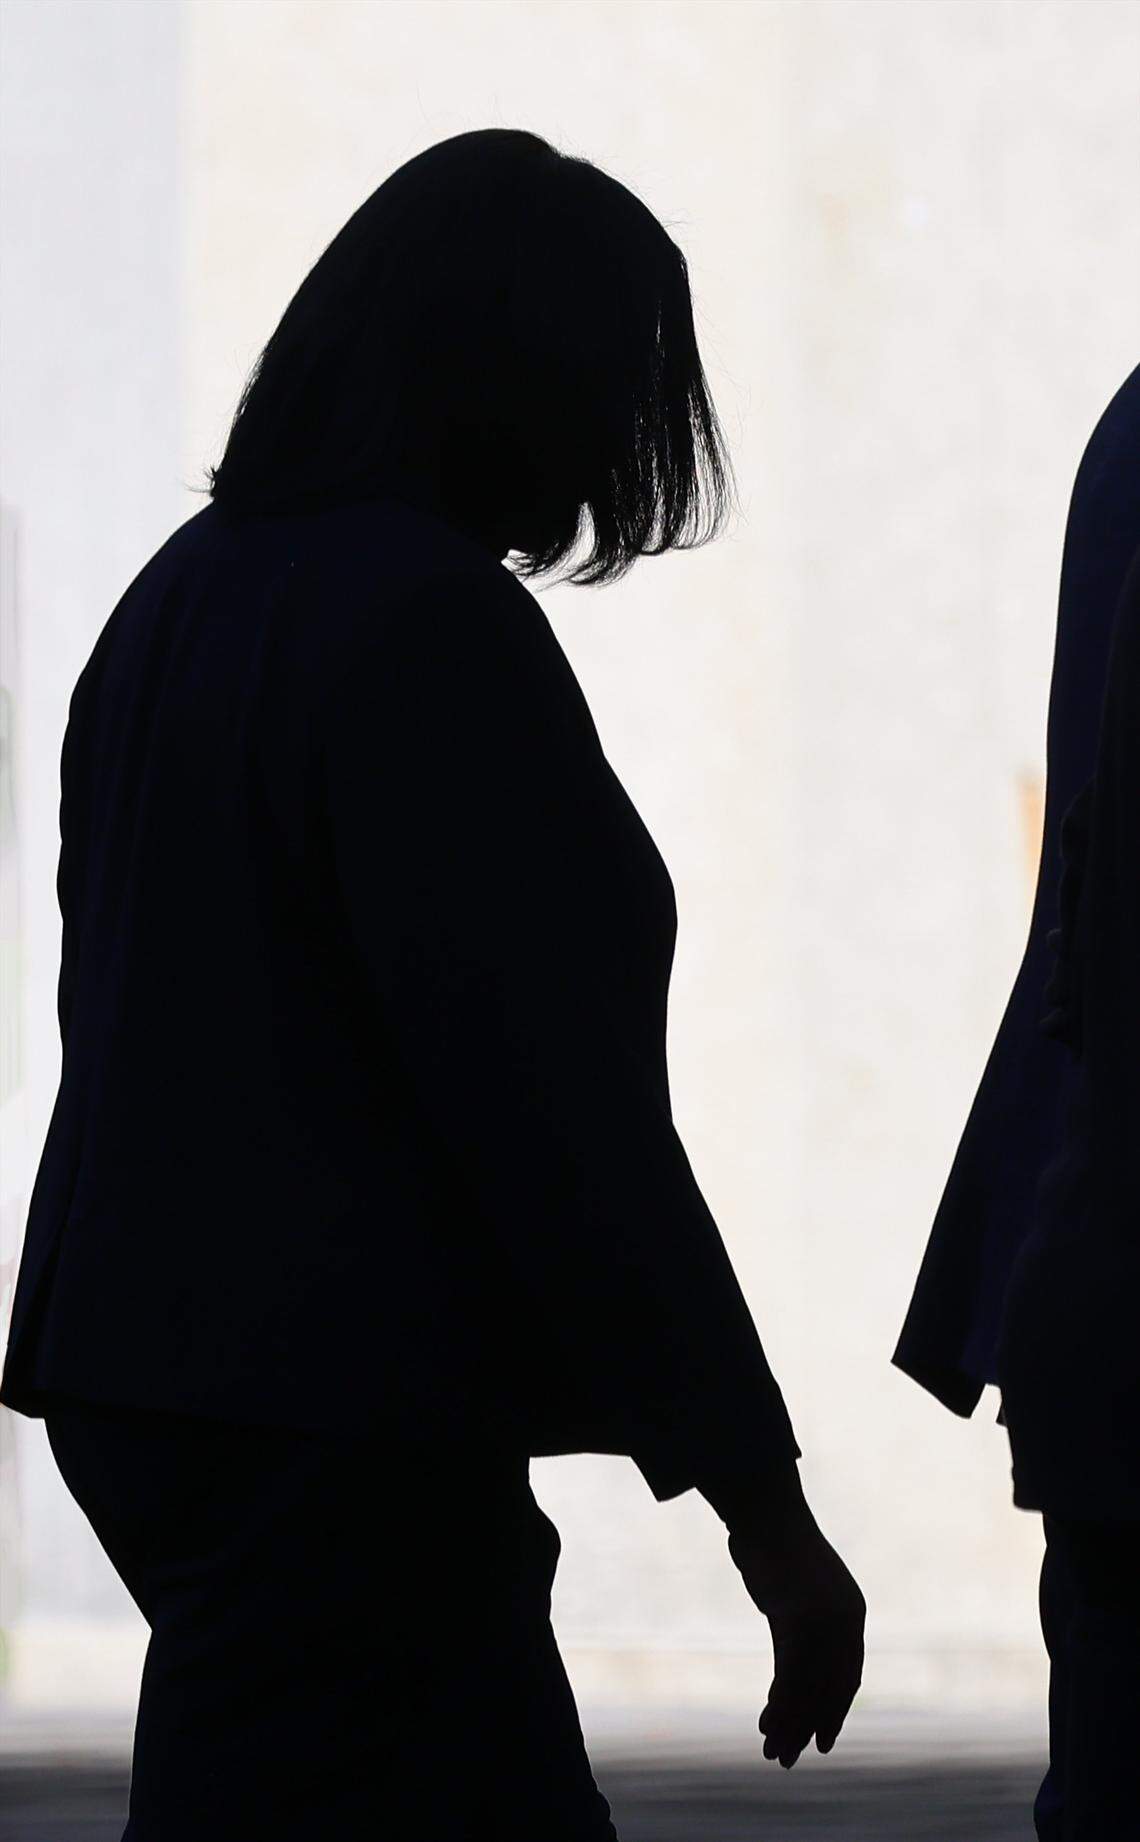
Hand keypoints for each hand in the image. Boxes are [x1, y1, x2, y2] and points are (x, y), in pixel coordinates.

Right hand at [728, 1510, 864, 1768]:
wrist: (766, 1511)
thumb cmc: (777, 1545)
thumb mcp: (799, 1591)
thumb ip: (804, 1622)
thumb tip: (796, 1650)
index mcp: (852, 1613)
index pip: (848, 1677)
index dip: (834, 1712)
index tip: (822, 1741)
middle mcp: (843, 1620)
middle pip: (830, 1690)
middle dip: (810, 1728)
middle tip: (791, 1759)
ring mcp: (821, 1619)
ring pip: (809, 1688)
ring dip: (790, 1725)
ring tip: (773, 1754)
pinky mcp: (796, 1618)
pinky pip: (790, 1674)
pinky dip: (779, 1705)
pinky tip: (766, 1725)